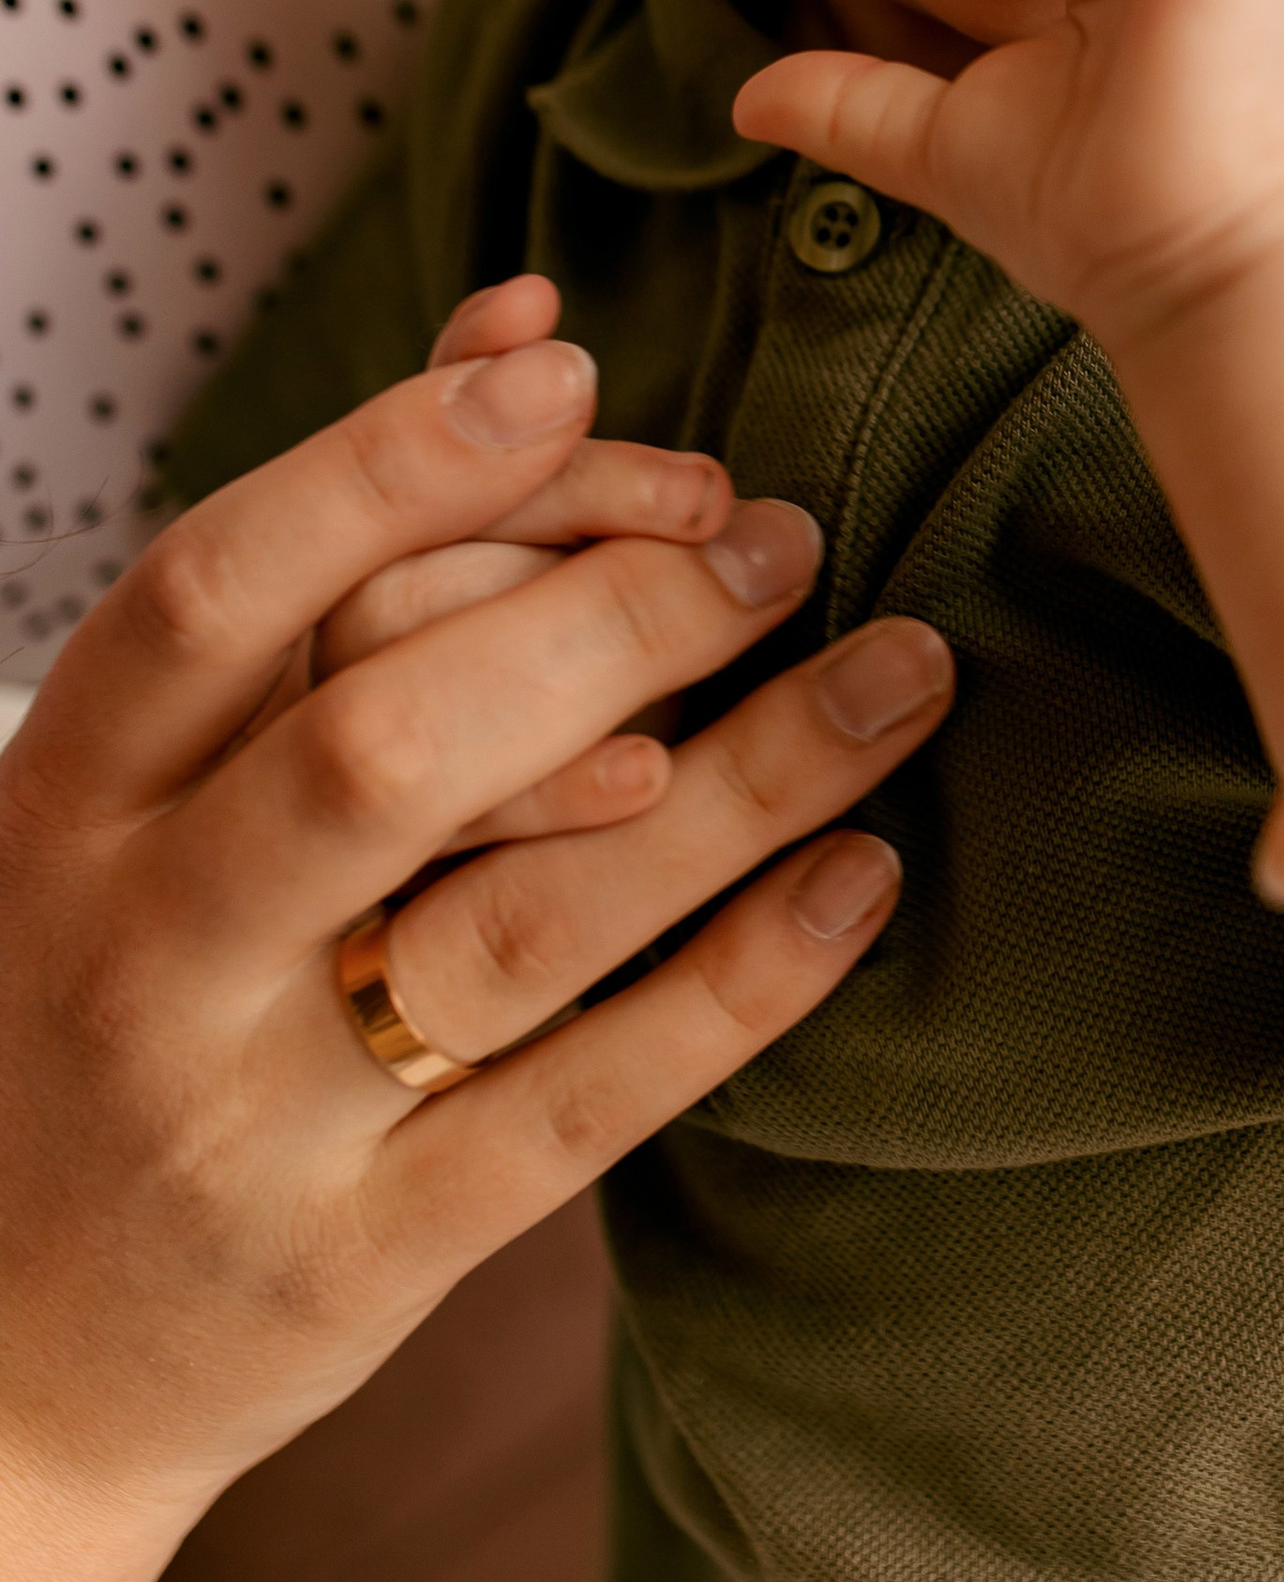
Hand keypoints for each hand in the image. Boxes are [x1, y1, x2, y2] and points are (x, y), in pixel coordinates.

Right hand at [0, 326, 950, 1581]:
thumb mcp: (154, 775)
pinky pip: (581, 1109)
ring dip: (739, 785)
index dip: (396, 464)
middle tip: (780, 534)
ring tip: (902, 669)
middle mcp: (143, 948)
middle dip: (608, 620)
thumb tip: (526, 320)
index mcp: (70, 794)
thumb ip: (338, 546)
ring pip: (519, 926)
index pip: (223, 590)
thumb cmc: (117, 982)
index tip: (577, 375)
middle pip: (385, 749)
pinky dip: (735, 985)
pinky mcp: (362, 1261)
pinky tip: (863, 874)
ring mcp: (251, 1118)